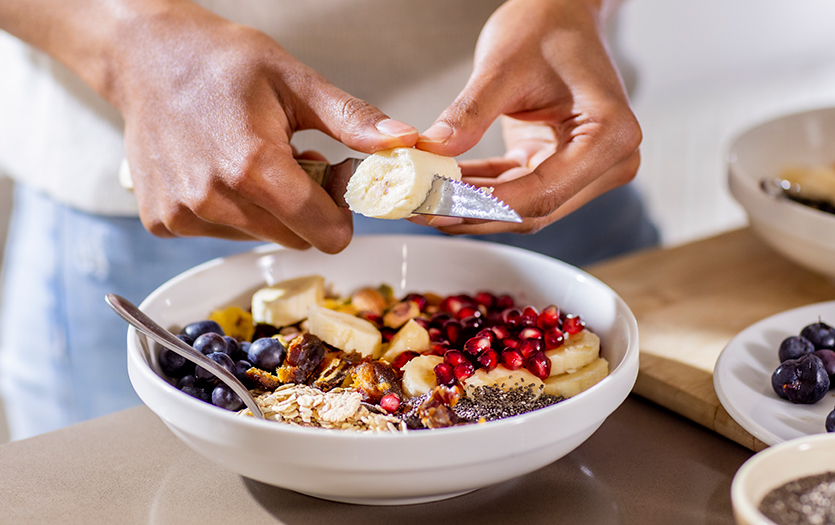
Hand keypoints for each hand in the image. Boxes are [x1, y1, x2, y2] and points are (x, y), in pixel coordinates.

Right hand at [0, 0, 418, 252]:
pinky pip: (222, 233)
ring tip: (252, 160)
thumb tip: (403, 143)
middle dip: (307, 209)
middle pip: (296, 239)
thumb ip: (352, 120)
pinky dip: (232, 210)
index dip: (341, 212)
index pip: (325, 233)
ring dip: (269, 210)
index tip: (334, 178)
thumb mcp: (295, 81)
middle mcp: (214, 199)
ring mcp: (184, 214)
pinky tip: (219, 170)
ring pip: (260, 237)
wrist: (145, 56)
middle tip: (295, 161)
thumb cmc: (219, 61)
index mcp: (253, 167)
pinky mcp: (164, 221)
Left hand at [414, 0, 639, 234]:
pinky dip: (479, 190)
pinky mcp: (561, 167)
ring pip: (522, 208)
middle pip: (533, 210)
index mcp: (610, 135)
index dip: (485, 205)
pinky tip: (442, 186)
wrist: (562, 12)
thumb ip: (469, 113)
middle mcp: (609, 161)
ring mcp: (588, 169)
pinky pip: (515, 190)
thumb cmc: (547, 26)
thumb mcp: (503, 66)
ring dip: (471, 206)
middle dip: (473, 212)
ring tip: (423, 200)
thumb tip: (432, 151)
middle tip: (421, 209)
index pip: (542, 193)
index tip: (439, 205)